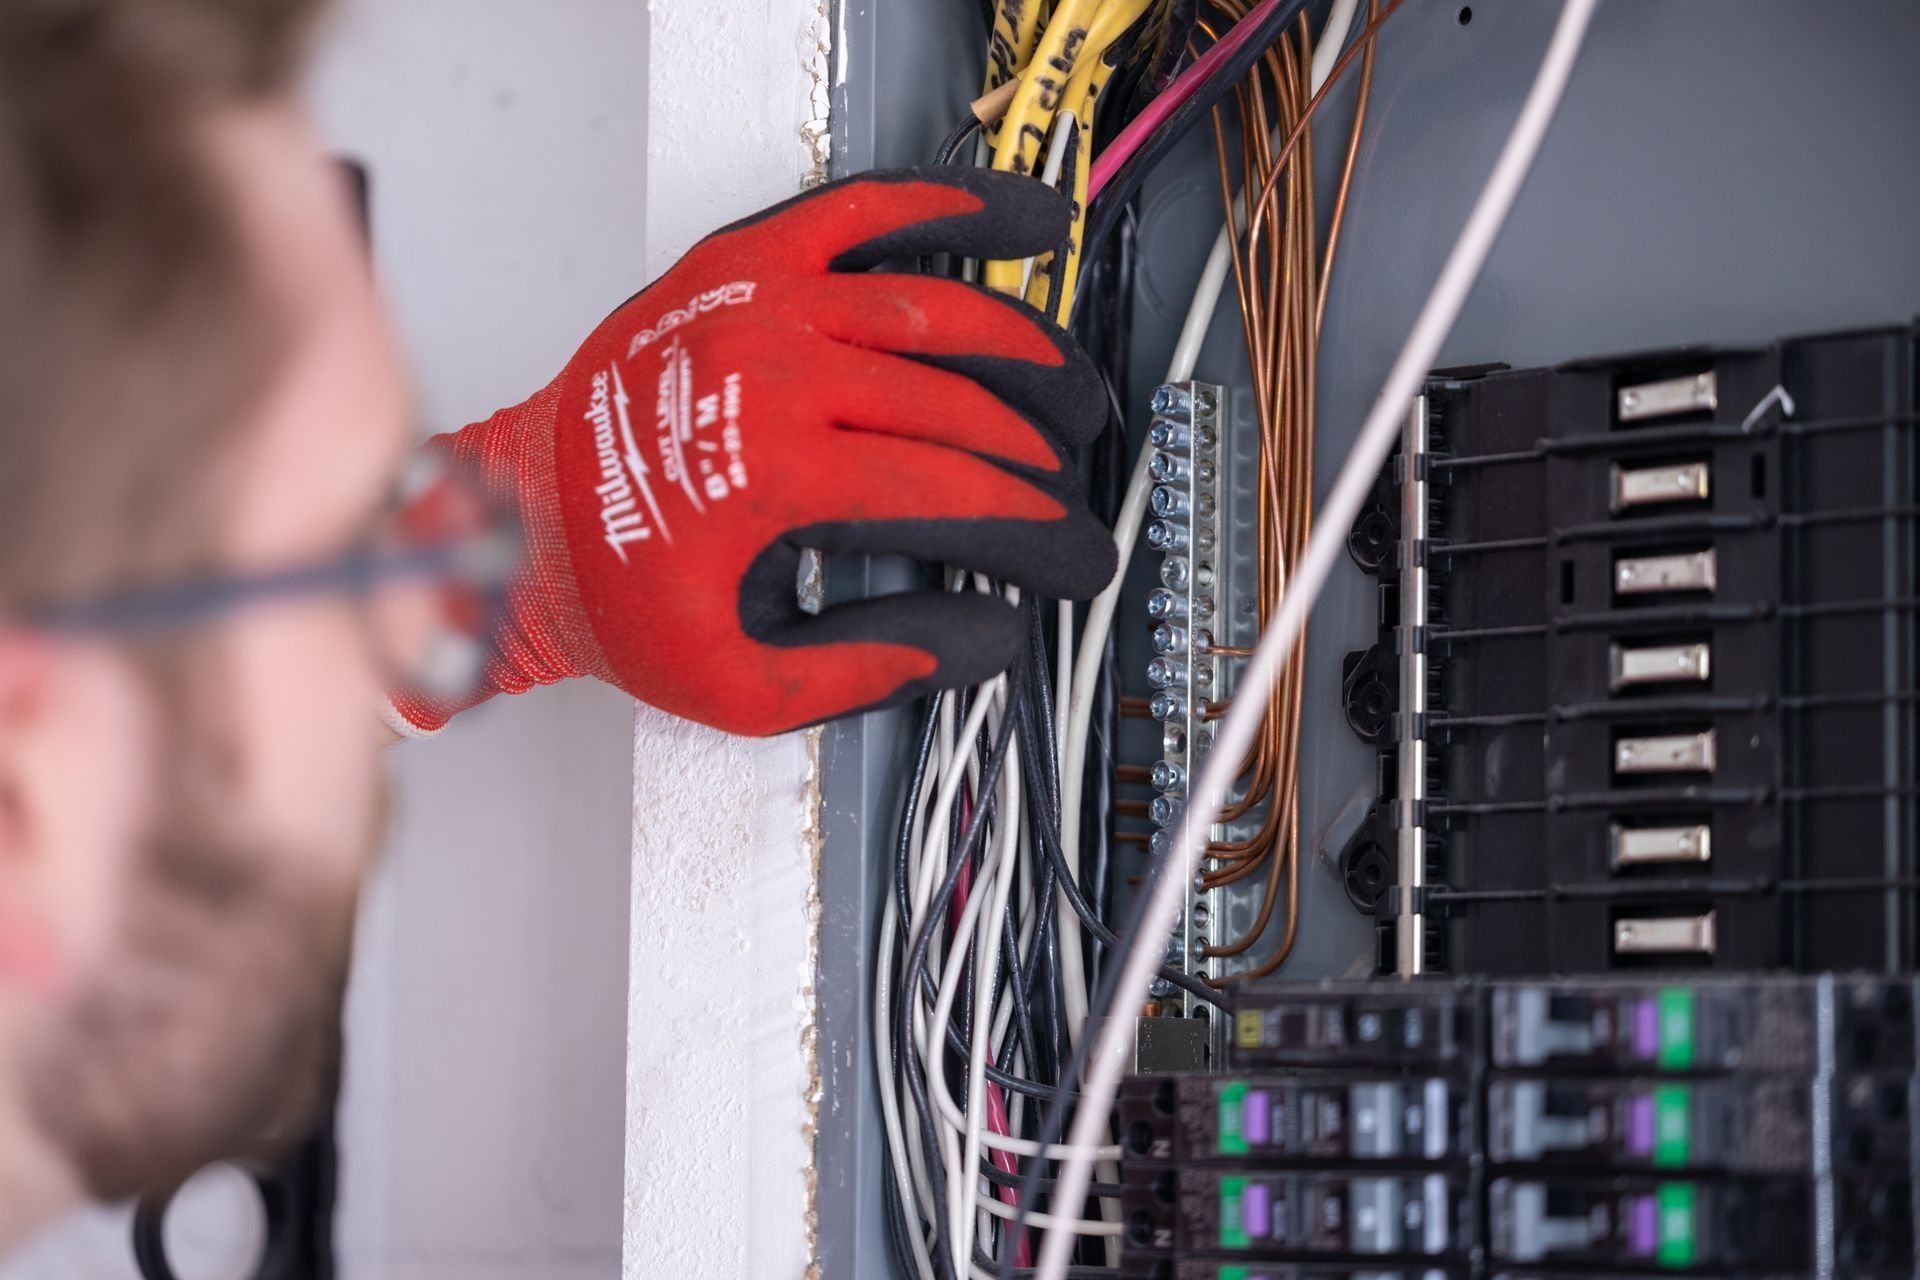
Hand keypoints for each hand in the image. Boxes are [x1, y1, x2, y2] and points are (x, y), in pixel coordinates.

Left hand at [386, 168, 1115, 737]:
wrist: (519, 519)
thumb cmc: (612, 588)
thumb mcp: (736, 680)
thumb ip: (869, 667)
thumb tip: (983, 638)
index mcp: (774, 477)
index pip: (956, 494)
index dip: (1036, 531)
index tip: (1073, 555)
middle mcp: (772, 376)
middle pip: (959, 405)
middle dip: (1041, 455)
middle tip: (1072, 488)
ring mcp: (758, 304)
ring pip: (935, 309)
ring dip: (1024, 351)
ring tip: (1070, 390)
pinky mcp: (741, 263)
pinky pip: (864, 213)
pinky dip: (951, 210)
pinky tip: (1018, 222)